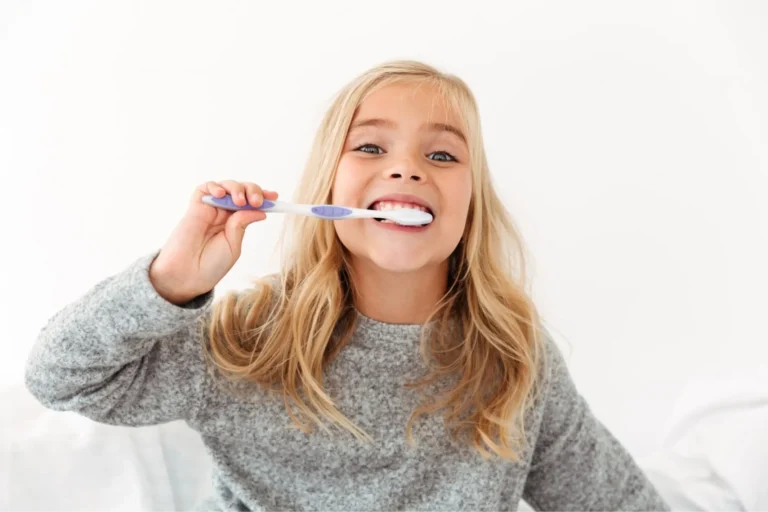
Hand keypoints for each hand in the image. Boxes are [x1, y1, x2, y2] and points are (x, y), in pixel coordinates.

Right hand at [149, 180, 277, 304]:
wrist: (187, 275)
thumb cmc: (210, 265)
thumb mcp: (233, 246)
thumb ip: (242, 225)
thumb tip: (260, 210)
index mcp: (235, 223)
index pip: (251, 204)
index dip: (263, 198)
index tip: (274, 197)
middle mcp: (224, 213)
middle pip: (241, 191)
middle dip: (252, 190)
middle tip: (257, 201)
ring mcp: (209, 209)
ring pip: (226, 186)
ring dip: (236, 188)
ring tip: (240, 201)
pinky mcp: (194, 207)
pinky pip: (204, 188)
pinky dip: (214, 186)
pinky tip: (220, 193)